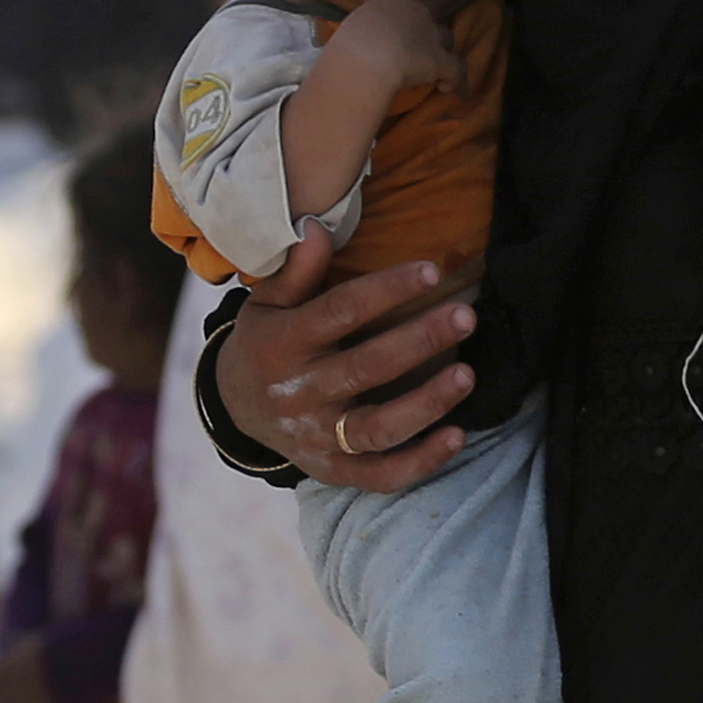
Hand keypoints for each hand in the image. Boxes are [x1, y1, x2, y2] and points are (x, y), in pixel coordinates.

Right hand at [213, 226, 478, 489]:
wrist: (235, 409)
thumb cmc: (266, 342)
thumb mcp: (267, 304)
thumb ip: (295, 272)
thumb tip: (314, 227)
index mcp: (282, 344)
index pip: (339, 312)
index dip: (386, 291)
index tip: (432, 270)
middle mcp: (299, 394)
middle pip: (366, 368)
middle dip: (419, 341)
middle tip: (465, 316)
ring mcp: (317, 438)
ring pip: (376, 428)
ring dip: (426, 404)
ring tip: (467, 374)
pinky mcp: (333, 470)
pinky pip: (380, 475)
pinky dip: (420, 462)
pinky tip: (457, 435)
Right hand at [338, 0, 464, 94]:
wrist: (366, 62)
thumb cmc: (350, 42)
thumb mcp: (354, 24)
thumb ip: (368, 24)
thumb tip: (368, 36)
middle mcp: (418, 11)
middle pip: (432, 11)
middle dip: (427, 23)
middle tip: (415, 40)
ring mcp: (433, 35)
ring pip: (446, 37)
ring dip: (439, 49)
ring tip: (429, 65)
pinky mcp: (441, 61)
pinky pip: (457, 70)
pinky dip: (454, 80)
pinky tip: (446, 87)